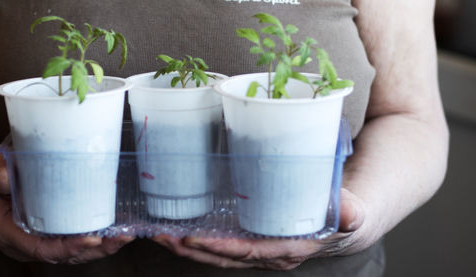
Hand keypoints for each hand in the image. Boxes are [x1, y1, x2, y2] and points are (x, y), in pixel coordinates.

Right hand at [0, 146, 132, 263]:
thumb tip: (5, 176)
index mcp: (9, 234)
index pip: (41, 249)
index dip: (67, 248)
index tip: (91, 240)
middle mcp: (27, 243)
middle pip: (64, 255)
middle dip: (95, 250)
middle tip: (121, 239)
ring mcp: (41, 239)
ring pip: (74, 252)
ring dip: (102, 247)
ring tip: (126, 236)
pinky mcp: (53, 231)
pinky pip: (76, 240)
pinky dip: (97, 237)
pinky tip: (118, 228)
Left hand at [153, 188, 365, 269]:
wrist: (353, 215)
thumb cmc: (351, 212)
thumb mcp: (355, 212)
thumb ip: (351, 212)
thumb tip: (352, 213)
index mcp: (290, 250)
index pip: (248, 252)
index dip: (218, 249)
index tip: (191, 240)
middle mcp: (270, 253)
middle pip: (224, 256)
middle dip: (190, 248)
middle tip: (160, 233)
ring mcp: (260, 246)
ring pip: (219, 250)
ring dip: (187, 243)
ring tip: (159, 229)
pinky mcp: (255, 235)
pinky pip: (223, 239)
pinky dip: (200, 234)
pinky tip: (179, 222)